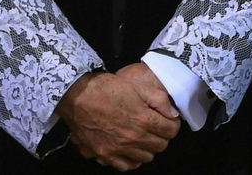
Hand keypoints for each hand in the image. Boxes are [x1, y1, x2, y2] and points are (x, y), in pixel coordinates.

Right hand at [57, 66, 179, 170]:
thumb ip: (160, 100)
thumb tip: (172, 114)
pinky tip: (132, 150)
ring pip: (146, 157)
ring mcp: (118, 148)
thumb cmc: (109, 88)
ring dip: (149, 147)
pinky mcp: (104, 154)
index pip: (171, 131)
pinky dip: (132, 160)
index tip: (168, 120)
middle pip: (160, 146)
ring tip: (144, 136)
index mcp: (143, 119)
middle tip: (156, 127)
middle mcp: (132, 137)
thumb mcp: (139, 86)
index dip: (173, 124)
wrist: (79, 96)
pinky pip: (126, 166)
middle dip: (163, 136)